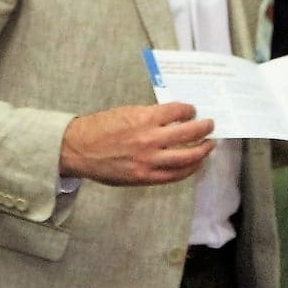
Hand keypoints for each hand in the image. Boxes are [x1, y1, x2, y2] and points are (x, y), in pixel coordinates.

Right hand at [58, 102, 214, 185]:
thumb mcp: (125, 113)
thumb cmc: (98, 128)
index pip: (178, 111)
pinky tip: (194, 164)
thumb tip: (172, 118)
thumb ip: (149, 116)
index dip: (189, 110)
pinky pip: (174, 175)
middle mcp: (149, 139)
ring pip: (187, 157)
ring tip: (209, 145)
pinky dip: (188, 169)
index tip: (192, 111)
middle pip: (189, 133)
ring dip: (202, 150)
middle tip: (210, 125)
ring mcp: (148, 161)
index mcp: (144, 118)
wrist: (77, 150)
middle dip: (204, 128)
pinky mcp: (144, 177)